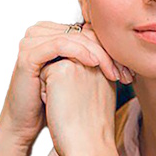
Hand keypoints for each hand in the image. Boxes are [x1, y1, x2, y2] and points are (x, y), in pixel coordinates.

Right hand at [0, 21, 134, 148]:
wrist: (26, 124)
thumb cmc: (54, 100)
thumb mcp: (78, 74)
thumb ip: (93, 56)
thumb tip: (124, 48)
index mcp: (52, 31)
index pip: (89, 32)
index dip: (111, 48)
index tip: (129, 68)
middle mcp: (40, 31)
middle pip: (84, 34)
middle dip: (108, 53)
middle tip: (125, 72)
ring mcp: (32, 40)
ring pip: (75, 38)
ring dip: (99, 54)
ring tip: (113, 72)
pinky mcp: (28, 53)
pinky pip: (60, 45)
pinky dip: (80, 52)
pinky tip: (94, 64)